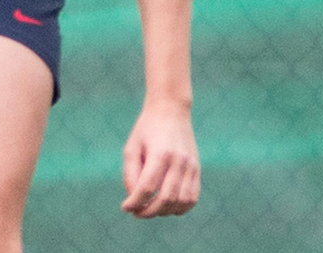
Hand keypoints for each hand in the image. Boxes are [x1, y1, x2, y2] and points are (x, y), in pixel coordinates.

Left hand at [121, 98, 199, 217]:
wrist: (171, 110)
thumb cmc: (146, 130)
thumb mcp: (132, 147)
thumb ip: (131, 174)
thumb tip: (133, 200)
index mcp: (159, 153)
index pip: (147, 187)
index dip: (135, 202)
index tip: (125, 207)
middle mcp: (178, 161)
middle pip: (166, 199)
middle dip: (148, 212)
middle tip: (137, 212)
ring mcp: (190, 166)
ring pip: (181, 202)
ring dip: (164, 212)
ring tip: (151, 208)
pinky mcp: (197, 169)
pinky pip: (192, 198)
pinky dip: (180, 208)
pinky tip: (167, 206)